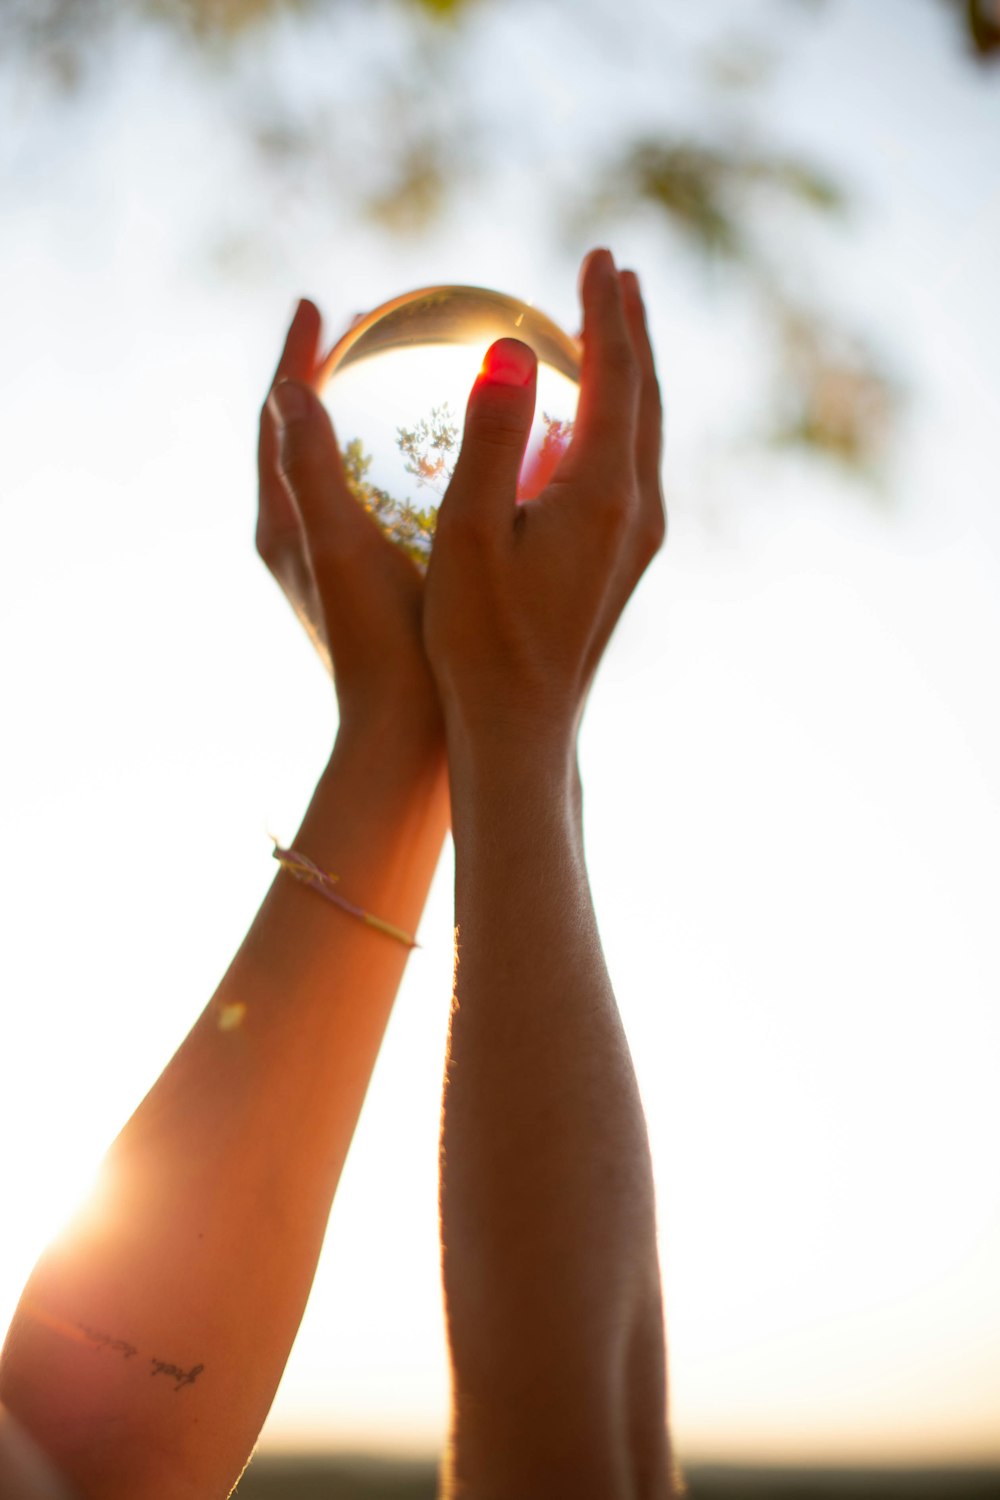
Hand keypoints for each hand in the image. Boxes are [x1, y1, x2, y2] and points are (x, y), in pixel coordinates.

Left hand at [258, 300, 444, 747]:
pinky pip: (385, 505)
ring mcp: (338, 569)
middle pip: (304, 439)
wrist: (404, 740)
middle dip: (326, 378)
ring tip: (401, 377)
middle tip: (362, 329)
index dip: (292, 358)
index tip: (317, 303)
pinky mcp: (375, 590)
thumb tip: (283, 390)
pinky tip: (459, 462)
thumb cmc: (378, 643)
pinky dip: (405, 467)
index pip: (276, 421)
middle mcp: (302, 543)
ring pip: (345, 472)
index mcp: (284, 526)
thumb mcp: (341, 547)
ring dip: (364, 418)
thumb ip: (310, 469)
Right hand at [423, 249, 664, 754]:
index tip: (598, 255)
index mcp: (605, 492)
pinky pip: (631, 470)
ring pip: (646, 435)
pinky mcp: (622, 565)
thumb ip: (488, 436)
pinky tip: (589, 428)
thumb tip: (508, 347)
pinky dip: (617, 424)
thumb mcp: (469, 533)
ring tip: (611, 332)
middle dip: (631, 329)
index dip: (605, 310)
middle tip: (615, 273)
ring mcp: (636, 541)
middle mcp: (637, 510)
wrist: (522, 731)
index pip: (617, 374)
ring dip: (630, 375)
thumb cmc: (480, 639)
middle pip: (646, 397)